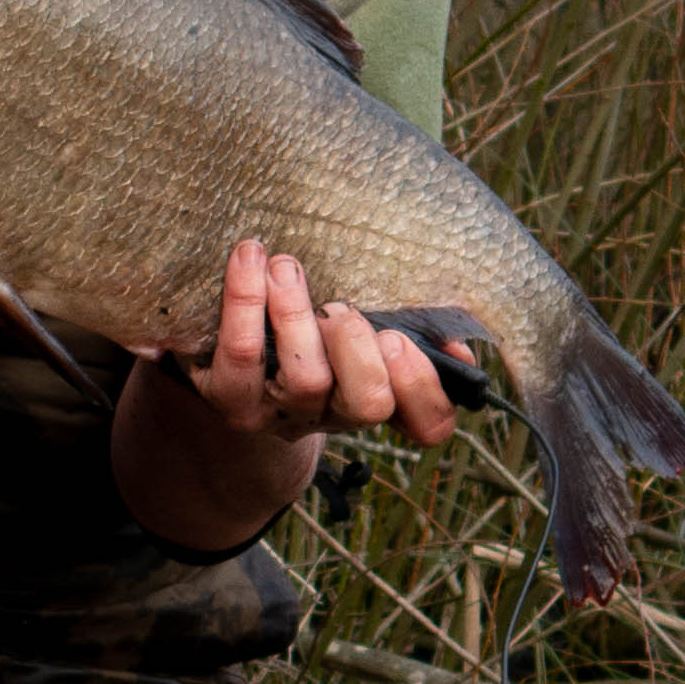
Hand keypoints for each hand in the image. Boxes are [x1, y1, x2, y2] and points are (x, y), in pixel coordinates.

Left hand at [187, 243, 466, 446]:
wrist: (231, 365)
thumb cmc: (313, 333)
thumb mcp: (363, 332)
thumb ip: (413, 329)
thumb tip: (454, 338)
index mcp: (378, 398)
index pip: (427, 424)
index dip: (423, 387)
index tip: (399, 339)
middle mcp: (335, 415)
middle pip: (368, 403)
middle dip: (360, 350)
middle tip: (340, 307)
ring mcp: (282, 413)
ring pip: (305, 379)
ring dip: (297, 314)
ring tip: (285, 266)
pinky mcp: (231, 398)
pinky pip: (240, 357)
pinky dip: (244, 302)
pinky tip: (248, 259)